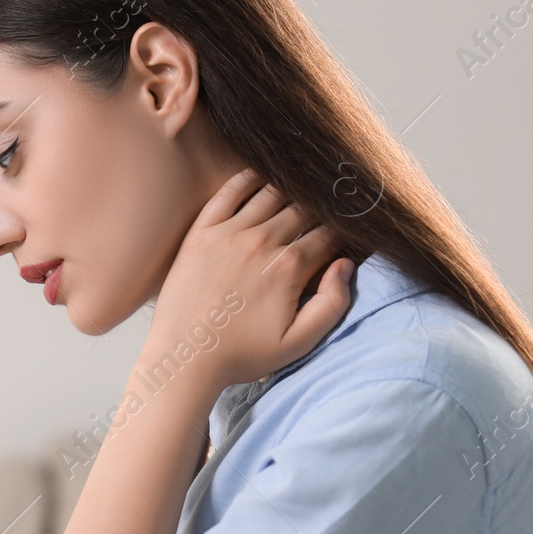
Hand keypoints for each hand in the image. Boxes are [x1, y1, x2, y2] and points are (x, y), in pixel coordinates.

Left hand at [144, 168, 353, 392]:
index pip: (329, 233)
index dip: (343, 230)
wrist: (185, 357)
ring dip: (290, 190)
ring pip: (271, 194)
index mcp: (290, 267)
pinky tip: (261, 176)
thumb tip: (346, 264)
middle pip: (304, 209)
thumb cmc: (242, 354)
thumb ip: (333, 303)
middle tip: (326, 207)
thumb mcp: (299, 342)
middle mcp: (261, 242)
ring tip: (300, 190)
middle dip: (321, 208)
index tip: (344, 231)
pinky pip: (229, 192)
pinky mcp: (201, 233)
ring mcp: (228, 234)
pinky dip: (248, 179)